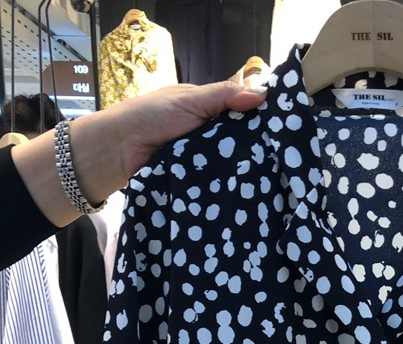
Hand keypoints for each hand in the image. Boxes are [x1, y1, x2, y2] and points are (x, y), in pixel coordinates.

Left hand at [74, 81, 266, 191]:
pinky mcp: (194, 179)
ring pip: (228, 163)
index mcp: (206, 109)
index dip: (258, 120)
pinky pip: (214, 181)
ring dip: (239, 168)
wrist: (119, 150)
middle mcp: (205, 133)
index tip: (282, 129)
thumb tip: (264, 94)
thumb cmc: (151, 116)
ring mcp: (201, 158)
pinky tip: (244, 190)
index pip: (240, 113)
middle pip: (237, 141)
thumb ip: (224, 96)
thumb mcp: (191, 99)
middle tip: (281, 158)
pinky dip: (224, 184)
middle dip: (252, 148)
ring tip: (269, 176)